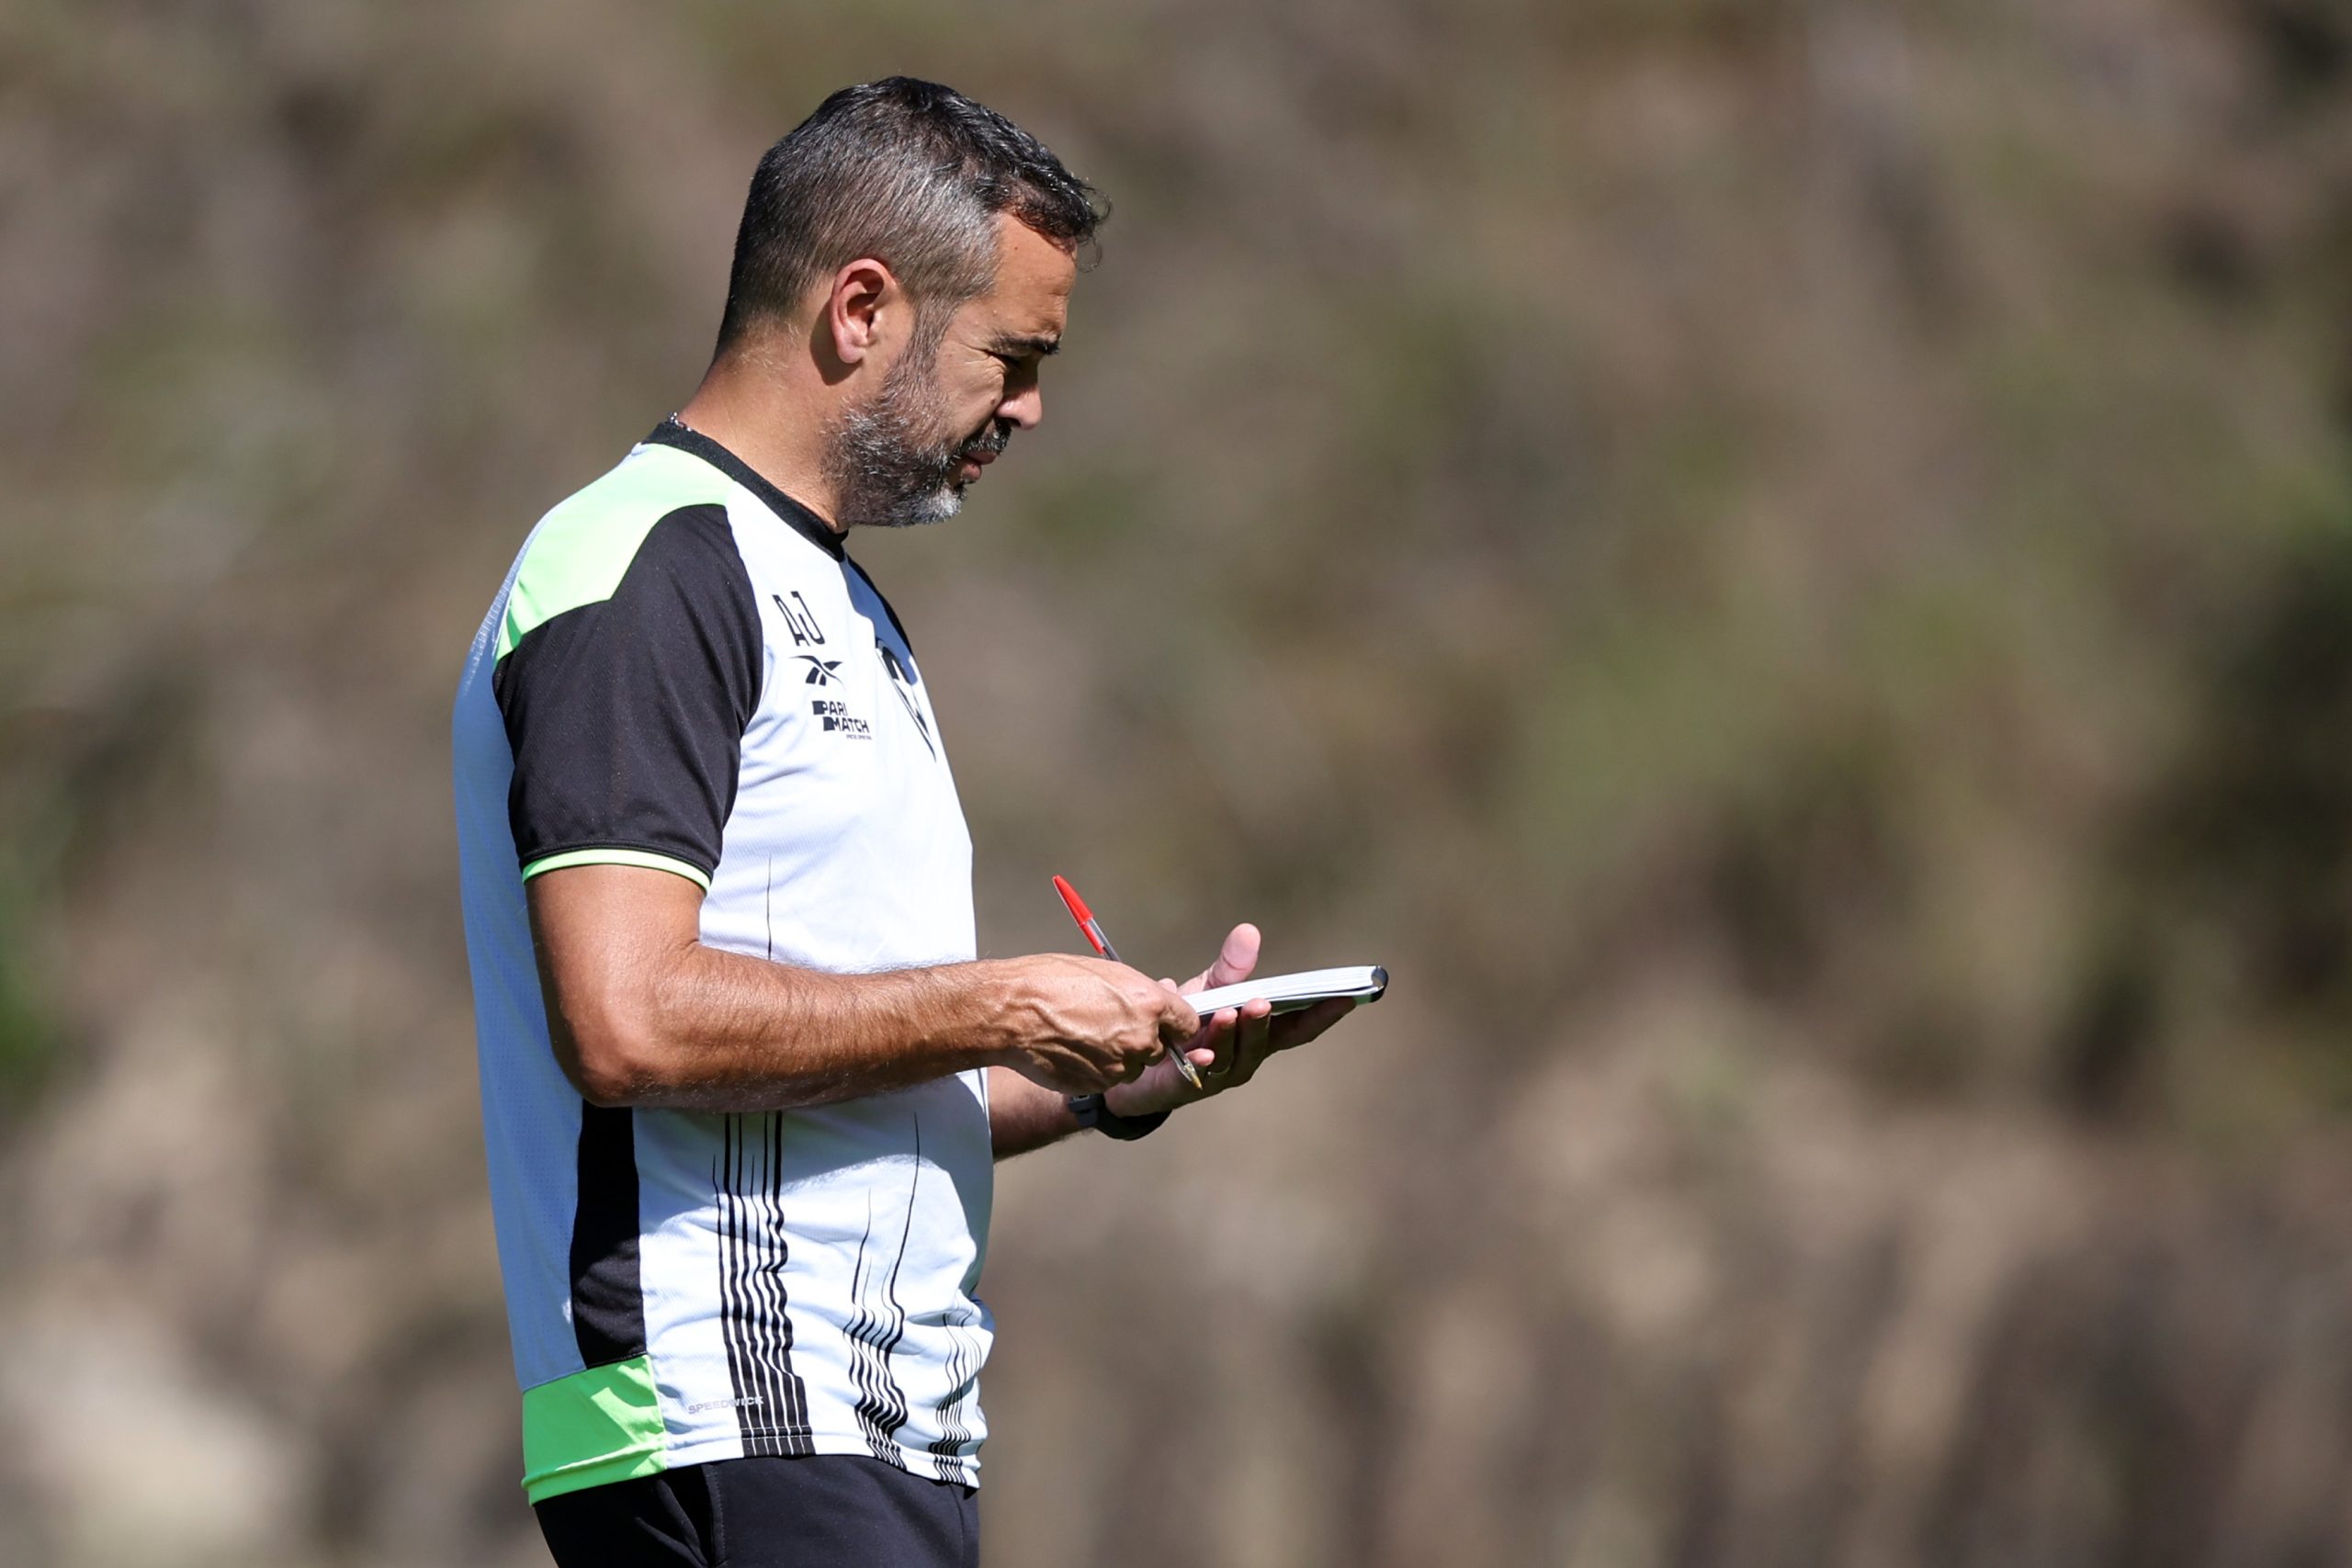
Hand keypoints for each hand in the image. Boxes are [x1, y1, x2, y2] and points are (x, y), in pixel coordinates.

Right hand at [991, 953, 1200, 1094]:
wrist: (1011, 1013)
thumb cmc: (1051, 983)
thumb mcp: (1105, 973)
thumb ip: (1138, 993)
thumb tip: (1155, 999)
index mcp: (1149, 1004)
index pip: (1187, 1024)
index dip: (1175, 1023)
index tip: (1167, 1023)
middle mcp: (1141, 1039)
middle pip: (1159, 1049)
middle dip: (1142, 1040)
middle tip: (1111, 1026)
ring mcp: (1120, 1067)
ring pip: (1133, 1067)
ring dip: (1119, 1058)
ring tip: (1085, 1036)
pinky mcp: (1098, 1086)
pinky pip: (1107, 1080)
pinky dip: (1096, 1070)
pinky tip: (1073, 1050)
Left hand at [1104, 923, 1357, 1118]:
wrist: (1141, 1060)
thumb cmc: (1186, 1025)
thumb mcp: (1210, 991)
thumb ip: (1231, 968)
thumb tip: (1249, 931)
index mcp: (1260, 1034)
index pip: (1298, 1025)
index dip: (1323, 1014)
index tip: (1347, 997)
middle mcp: (1247, 1056)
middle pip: (1267, 1042)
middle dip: (1266, 1022)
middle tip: (1263, 1001)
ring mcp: (1221, 1073)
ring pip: (1234, 1056)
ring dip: (1233, 1036)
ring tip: (1229, 1013)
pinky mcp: (1190, 1085)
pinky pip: (1198, 1073)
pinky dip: (1200, 1060)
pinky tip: (1199, 1051)